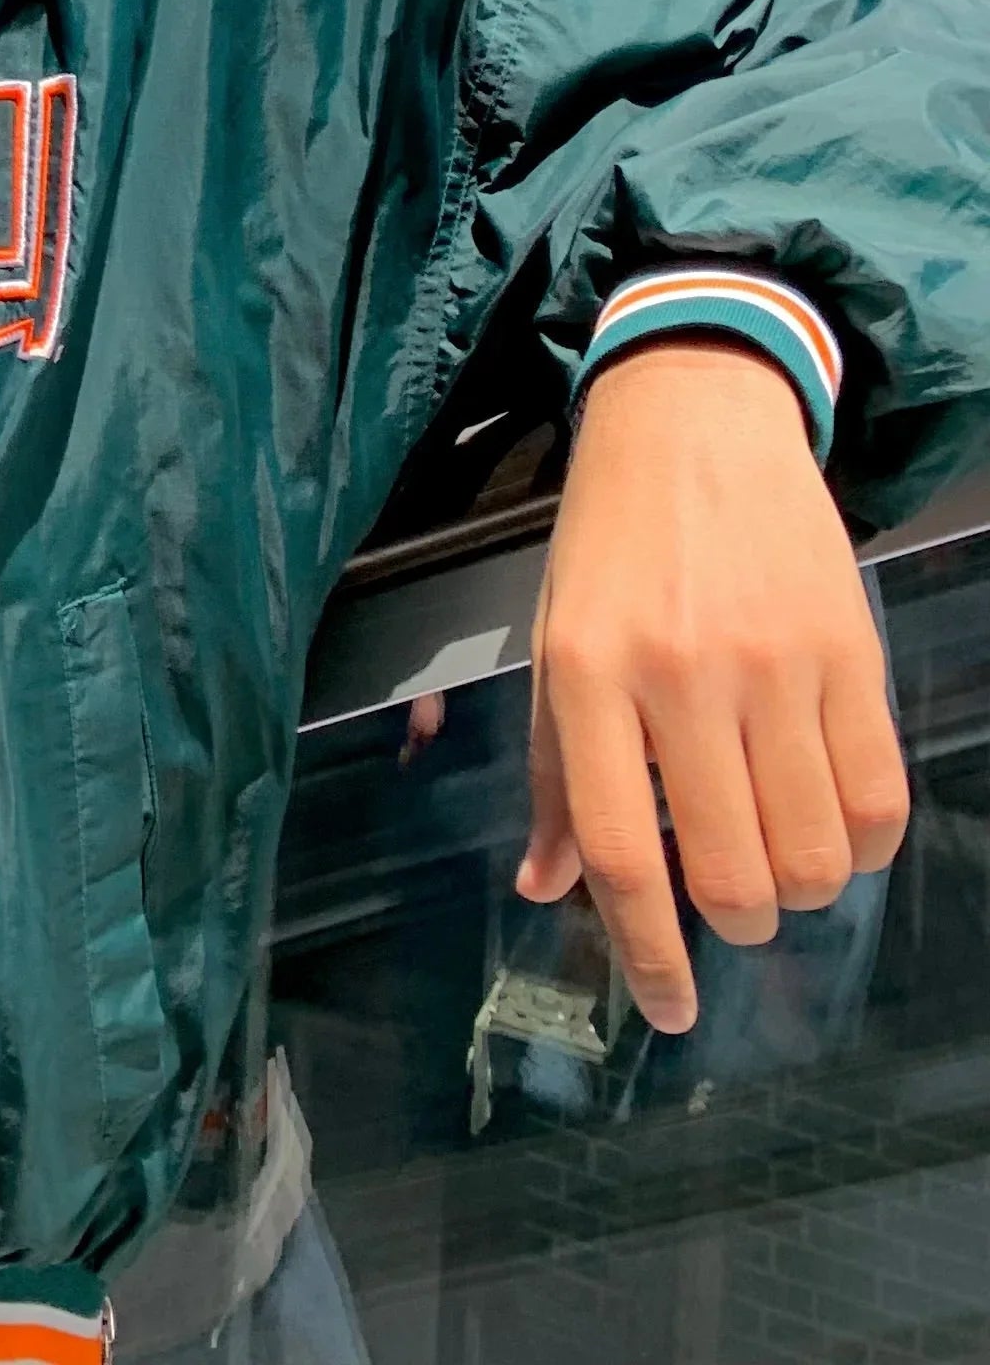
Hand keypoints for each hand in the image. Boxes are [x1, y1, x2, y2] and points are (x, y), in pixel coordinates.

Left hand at [517, 337, 908, 1032]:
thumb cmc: (612, 543)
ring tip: (777, 852)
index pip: (624, 853)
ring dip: (799, 890)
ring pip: (815, 856)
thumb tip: (553, 891)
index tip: (668, 1011)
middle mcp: (681, 674)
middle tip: (727, 902)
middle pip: (735, 874)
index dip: (649, 955)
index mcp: (589, 675)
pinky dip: (861, 843)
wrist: (694, 419)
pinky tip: (829, 816)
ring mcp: (774, 663)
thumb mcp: (557, 642)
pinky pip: (878, 802)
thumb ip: (558, 773)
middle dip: (735, 923)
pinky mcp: (851, 651)